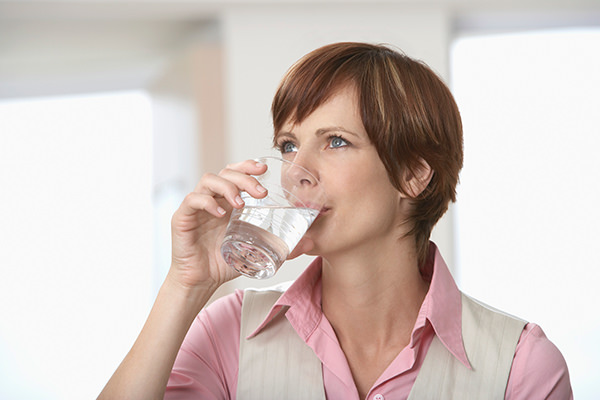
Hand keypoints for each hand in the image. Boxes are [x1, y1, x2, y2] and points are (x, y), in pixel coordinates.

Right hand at [168, 160, 267, 291]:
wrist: (201, 282)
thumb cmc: (224, 264)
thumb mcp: (256, 250)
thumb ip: (280, 245)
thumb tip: (310, 243)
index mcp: (227, 202)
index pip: (235, 173)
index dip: (248, 166)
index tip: (264, 169)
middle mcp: (211, 200)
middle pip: (225, 172)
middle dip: (244, 178)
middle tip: (260, 193)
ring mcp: (196, 207)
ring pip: (208, 180)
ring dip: (227, 187)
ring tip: (241, 204)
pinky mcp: (182, 217)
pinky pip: (192, 199)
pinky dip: (207, 202)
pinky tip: (221, 214)